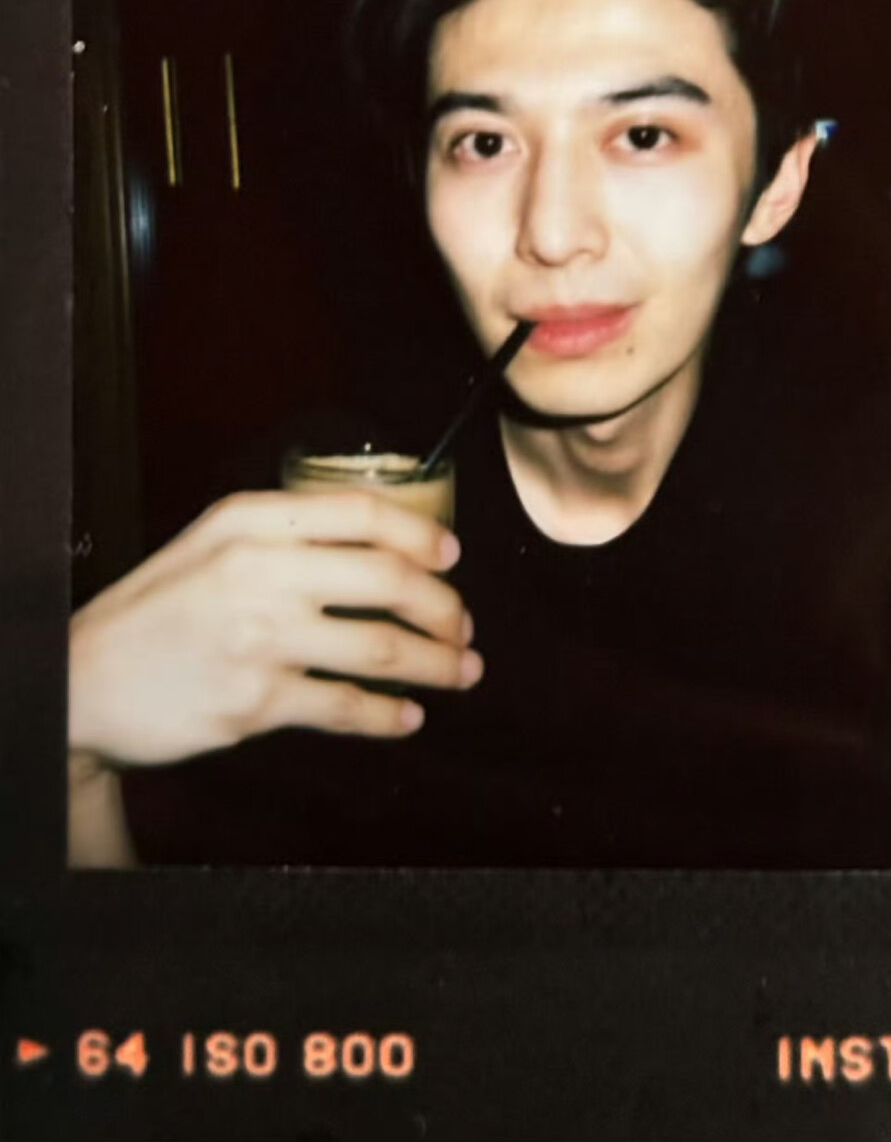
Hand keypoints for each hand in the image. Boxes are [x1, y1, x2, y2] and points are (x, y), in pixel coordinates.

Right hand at [69, 490, 479, 768]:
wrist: (83, 684)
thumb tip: (375, 548)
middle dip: (443, 606)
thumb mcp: (207, 548)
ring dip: (437, 663)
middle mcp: (258, 571)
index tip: (452, 557)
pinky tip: (408, 720)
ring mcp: (259, 637)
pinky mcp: (255, 702)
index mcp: (249, 523)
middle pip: (388, 578)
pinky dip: (388, 716)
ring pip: (382, 647)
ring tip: (462, 672)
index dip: (421, 532)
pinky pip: (346, 706)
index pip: (360, 512)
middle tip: (464, 625)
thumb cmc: (155, 613)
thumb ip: (281, 539)